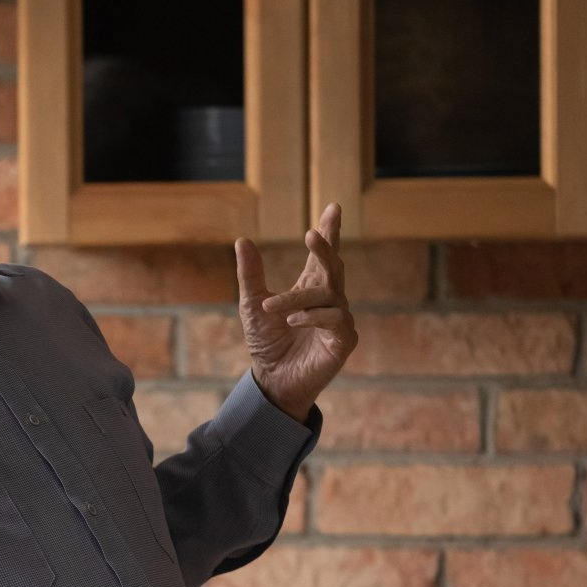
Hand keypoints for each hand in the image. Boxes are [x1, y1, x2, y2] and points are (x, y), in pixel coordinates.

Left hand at [235, 203, 358, 423]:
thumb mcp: (252, 304)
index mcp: (310, 288)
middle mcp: (329, 300)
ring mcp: (339, 319)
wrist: (272, 379)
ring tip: (273, 308)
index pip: (322, 256)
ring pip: (327, 295)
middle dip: (325, 249)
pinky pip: (335, 320)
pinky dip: (312, 317)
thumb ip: (251, 274)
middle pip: (333, 267)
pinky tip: (293, 320)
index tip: (333, 207)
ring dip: (298, 299)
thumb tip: (242, 240)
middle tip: (311, 234)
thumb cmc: (266, 342)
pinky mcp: (344, 340)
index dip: (329, 232)